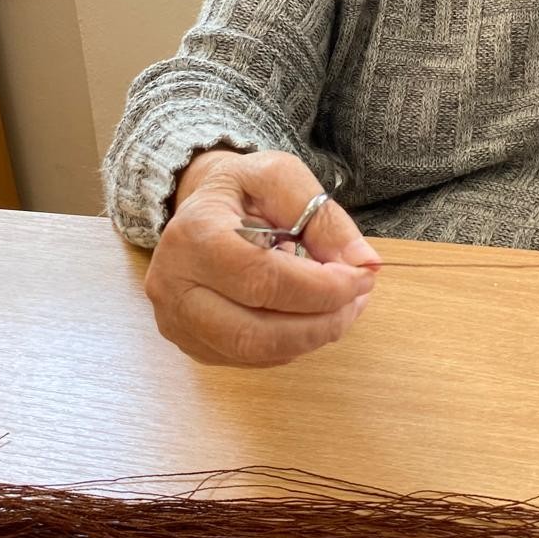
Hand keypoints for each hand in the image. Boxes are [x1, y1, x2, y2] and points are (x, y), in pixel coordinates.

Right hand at [144, 149, 379, 366]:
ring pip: (253, 353)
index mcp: (194, 235)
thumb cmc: (241, 189)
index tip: (362, 278)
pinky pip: (248, 359)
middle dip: (320, 323)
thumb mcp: (280, 178)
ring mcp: (177, 321)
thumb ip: (323, 217)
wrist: (197, 204)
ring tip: (342, 308)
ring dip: (310, 338)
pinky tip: (310, 316)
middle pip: (255, 332)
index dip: (321, 288)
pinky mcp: (189, 342)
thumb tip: (364, 263)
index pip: (263, 280)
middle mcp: (174, 285)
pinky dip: (290, 344)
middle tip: (357, 300)